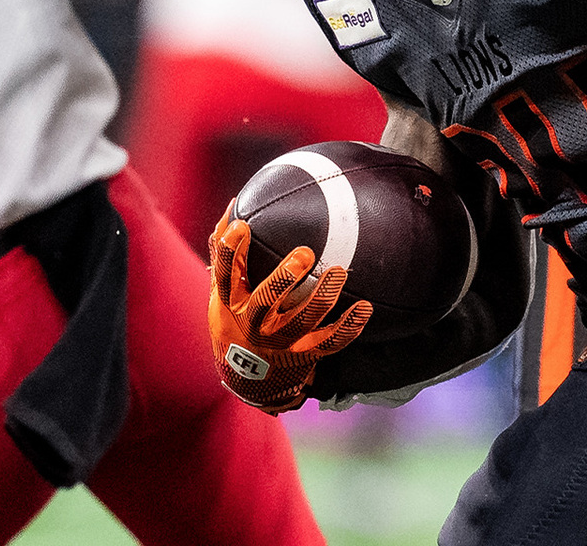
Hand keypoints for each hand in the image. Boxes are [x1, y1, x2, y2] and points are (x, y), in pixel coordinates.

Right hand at [208, 206, 371, 411]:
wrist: (248, 380)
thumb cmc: (235, 320)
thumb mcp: (221, 293)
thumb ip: (225, 254)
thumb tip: (234, 206)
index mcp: (231, 305)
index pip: (226, 276)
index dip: (231, 252)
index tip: (243, 226)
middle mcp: (253, 325)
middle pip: (266, 302)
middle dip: (284, 278)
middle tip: (305, 253)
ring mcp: (279, 342)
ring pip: (302, 321)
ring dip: (323, 297)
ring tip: (340, 272)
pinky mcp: (303, 354)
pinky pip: (330, 342)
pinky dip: (349, 327)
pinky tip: (365, 308)